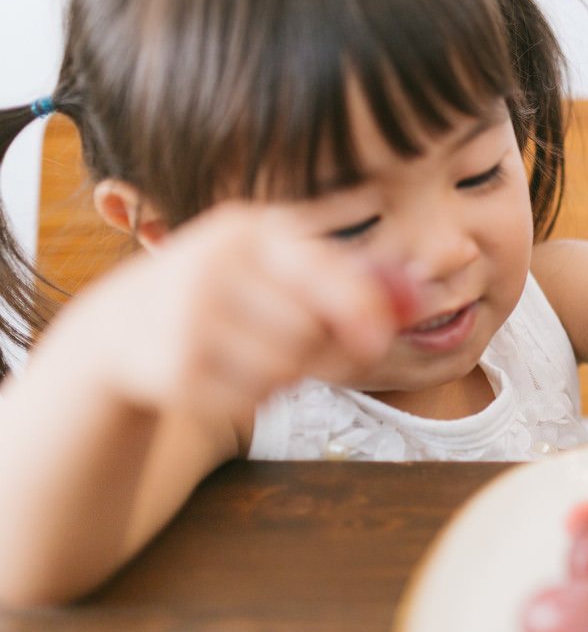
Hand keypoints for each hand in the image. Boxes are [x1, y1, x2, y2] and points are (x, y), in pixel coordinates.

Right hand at [62, 200, 408, 428]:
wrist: (122, 325)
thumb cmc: (227, 291)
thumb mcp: (274, 262)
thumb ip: (345, 274)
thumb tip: (422, 296)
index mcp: (247, 230)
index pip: (320, 271)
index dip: (360, 307)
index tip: (380, 338)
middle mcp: (211, 266)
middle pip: (309, 329)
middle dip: (319, 347)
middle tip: (302, 348)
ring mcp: (185, 319)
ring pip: (283, 369)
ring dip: (286, 375)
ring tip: (257, 355)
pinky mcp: (172, 371)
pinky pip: (249, 401)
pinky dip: (253, 399)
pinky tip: (227, 376)